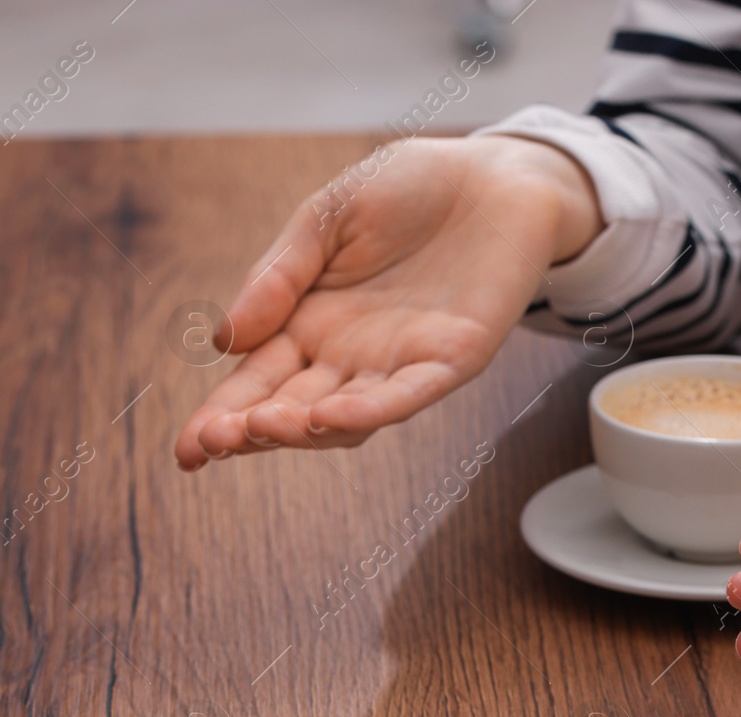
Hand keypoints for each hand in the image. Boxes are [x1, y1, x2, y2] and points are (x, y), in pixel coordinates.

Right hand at [175, 135, 601, 469]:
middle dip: (250, 430)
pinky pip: (409, 393)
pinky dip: (371, 408)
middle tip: (209, 444)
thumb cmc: (406, 191)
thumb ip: (279, 276)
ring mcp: (402, 361)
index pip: (257, 381)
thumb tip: (222, 338)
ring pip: (347, 415)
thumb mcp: (323, 220)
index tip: (184, 450)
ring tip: (260, 429)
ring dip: (303, 429)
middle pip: (293, 409)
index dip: (221, 416)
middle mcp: (351, 355)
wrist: (489, 176)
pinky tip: (330, 417)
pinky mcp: (453, 358)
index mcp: (310, 323)